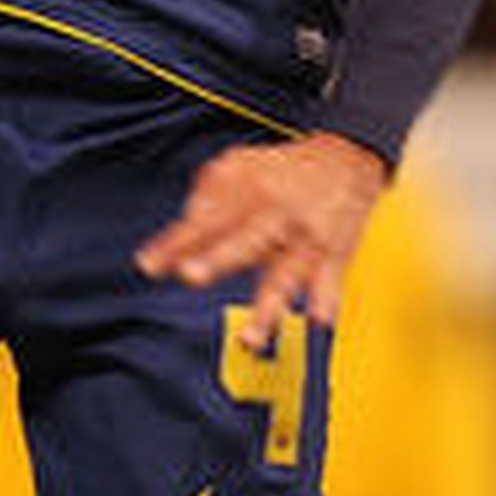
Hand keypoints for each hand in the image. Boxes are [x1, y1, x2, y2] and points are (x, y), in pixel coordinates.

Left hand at [135, 130, 387, 348]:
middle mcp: (274, 214)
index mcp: (246, 190)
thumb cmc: (283, 170)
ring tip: (251, 337)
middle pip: (243, 240)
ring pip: (285, 275)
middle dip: (217, 259)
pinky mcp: (335, 254)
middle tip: (191, 274)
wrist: (345, 158)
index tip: (150, 265)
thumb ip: (208, 194)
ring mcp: (304, 237)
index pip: (203, 221)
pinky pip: (331, 281)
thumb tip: (182, 230)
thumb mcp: (240, 164)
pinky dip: (326, 300)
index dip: (175, 243)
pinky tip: (318, 320)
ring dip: (268, 307)